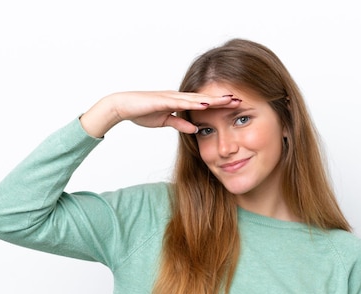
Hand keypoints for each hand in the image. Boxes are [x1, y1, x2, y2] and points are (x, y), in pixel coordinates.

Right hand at [79, 91, 239, 137]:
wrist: (121, 106)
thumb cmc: (140, 112)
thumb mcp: (165, 121)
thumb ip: (180, 124)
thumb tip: (195, 129)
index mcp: (179, 102)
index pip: (203, 104)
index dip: (219, 104)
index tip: (235, 106)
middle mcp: (178, 97)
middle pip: (204, 98)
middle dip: (222, 99)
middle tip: (240, 100)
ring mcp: (171, 97)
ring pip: (196, 98)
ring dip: (213, 99)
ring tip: (229, 100)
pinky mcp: (163, 100)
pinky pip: (181, 101)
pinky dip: (194, 102)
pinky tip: (206, 104)